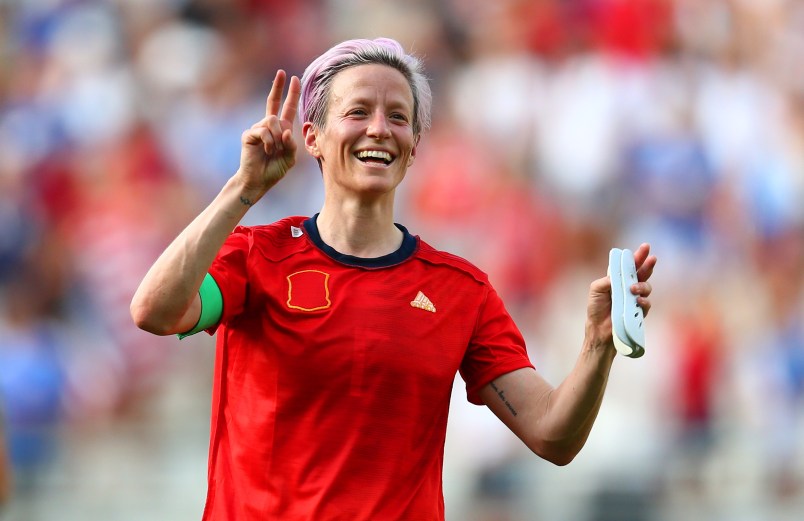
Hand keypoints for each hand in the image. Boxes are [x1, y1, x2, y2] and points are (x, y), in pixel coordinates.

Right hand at [236, 70, 300, 198]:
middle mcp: (269, 126)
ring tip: (273, 151)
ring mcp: (258, 129)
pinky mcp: (249, 134)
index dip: (291, 94)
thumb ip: (291, 145)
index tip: (294, 78)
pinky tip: (267, 151)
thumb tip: (285, 131)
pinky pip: (263, 131)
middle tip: (282, 72)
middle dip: (278, 87)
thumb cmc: (274, 170)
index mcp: (282, 130)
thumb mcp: (290, 158)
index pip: (287, 108)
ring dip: (277, 137)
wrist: (258, 180)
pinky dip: (269, 143)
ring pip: (272, 120)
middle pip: (273, 102)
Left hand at [586, 243, 656, 343]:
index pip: (629, 266)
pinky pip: (646, 304)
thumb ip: (606, 281)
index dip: (637, 257)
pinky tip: (638, 300)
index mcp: (618, 280)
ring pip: (646, 287)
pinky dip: (643, 301)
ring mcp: (635, 299)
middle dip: (647, 265)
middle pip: (641, 273)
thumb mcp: (596, 289)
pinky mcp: (638, 312)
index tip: (645, 247)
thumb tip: (618, 276)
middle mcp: (628, 287)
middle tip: (652, 258)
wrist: (599, 329)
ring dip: (642, 285)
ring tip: (633, 288)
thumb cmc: (596, 308)